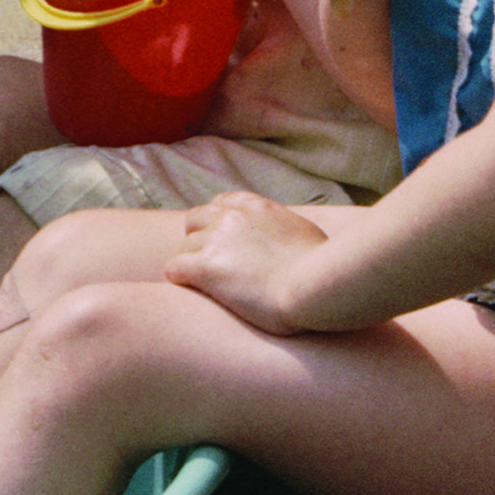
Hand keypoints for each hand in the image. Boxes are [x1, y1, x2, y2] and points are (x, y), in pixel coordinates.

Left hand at [162, 189, 328, 332]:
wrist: (313, 286)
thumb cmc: (321, 269)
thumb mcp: (307, 234)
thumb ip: (286, 230)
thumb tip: (291, 242)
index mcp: (257, 207)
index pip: (221, 202)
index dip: (217, 222)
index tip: (223, 242)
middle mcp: (232, 217)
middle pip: (194, 220)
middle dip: (198, 240)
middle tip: (209, 265)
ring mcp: (215, 241)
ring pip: (183, 247)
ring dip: (191, 264)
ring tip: (204, 287)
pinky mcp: (204, 268)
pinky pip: (173, 269)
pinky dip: (180, 280)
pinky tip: (193, 292)